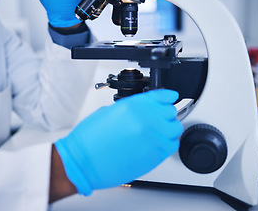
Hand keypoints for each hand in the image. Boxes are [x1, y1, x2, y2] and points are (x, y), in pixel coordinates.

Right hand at [55, 89, 182, 194]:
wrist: (82, 162)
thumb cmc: (89, 141)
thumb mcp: (107, 113)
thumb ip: (129, 110)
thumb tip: (142, 111)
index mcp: (132, 106)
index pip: (161, 96)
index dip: (167, 97)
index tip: (170, 98)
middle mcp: (144, 120)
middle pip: (170, 112)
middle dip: (166, 114)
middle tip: (160, 118)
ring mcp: (151, 138)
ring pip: (174, 129)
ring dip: (169, 129)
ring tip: (159, 132)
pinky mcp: (154, 156)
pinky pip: (172, 146)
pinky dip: (168, 143)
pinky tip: (159, 143)